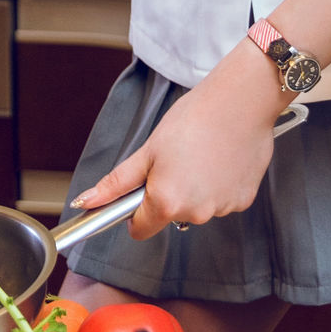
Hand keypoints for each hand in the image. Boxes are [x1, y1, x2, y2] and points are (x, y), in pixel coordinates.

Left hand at [73, 40, 282, 241]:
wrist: (242, 101)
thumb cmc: (195, 119)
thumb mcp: (149, 150)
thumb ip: (117, 182)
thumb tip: (87, 202)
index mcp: (166, 202)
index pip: (140, 230)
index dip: (135, 211)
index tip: (141, 190)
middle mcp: (196, 213)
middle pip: (170, 216)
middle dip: (168, 194)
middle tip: (175, 160)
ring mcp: (222, 209)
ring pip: (196, 208)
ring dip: (195, 190)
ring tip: (201, 156)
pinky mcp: (243, 202)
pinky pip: (221, 201)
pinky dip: (218, 186)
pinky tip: (220, 161)